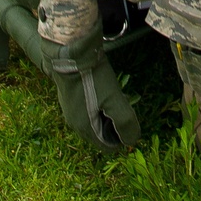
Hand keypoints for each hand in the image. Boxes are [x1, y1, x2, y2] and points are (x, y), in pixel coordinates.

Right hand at [40, 21, 139, 151]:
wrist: (71, 53)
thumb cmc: (94, 78)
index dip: (122, 138)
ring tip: (115, 96)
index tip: (129, 119)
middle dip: (115, 124)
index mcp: (85, 129)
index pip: (108, 147)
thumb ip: (125, 122)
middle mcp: (74, 123)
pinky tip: (103, 89)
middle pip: (101, 134)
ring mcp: (69, 110)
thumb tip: (132, 140)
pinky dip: (98, 104)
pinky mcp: (69, 97)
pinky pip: (87, 109)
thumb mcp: (115, 99)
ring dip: (107, 113)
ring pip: (94, 121)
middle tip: (123, 104)